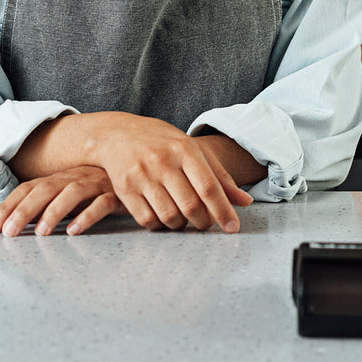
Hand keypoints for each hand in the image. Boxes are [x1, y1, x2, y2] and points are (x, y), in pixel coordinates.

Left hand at [0, 165, 123, 236]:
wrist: (139, 174)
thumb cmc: (100, 189)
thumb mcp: (71, 196)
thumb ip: (48, 206)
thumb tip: (18, 223)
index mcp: (60, 178)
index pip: (28, 188)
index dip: (8, 206)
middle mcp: (75, 177)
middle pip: (44, 189)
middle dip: (23, 210)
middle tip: (9, 233)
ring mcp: (96, 184)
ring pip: (72, 193)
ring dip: (53, 212)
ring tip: (40, 233)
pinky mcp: (117, 194)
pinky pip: (102, 203)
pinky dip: (87, 215)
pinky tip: (75, 230)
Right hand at [86, 114, 253, 232]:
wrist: (116, 133)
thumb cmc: (161, 142)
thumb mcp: (191, 149)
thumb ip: (218, 175)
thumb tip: (244, 201)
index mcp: (184, 149)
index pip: (209, 187)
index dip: (223, 211)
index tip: (232, 228)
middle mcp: (163, 162)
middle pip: (191, 206)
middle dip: (204, 222)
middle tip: (206, 223)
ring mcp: (142, 175)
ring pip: (170, 217)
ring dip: (181, 225)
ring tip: (183, 217)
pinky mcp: (125, 189)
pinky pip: (148, 220)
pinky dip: (159, 225)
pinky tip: (163, 216)